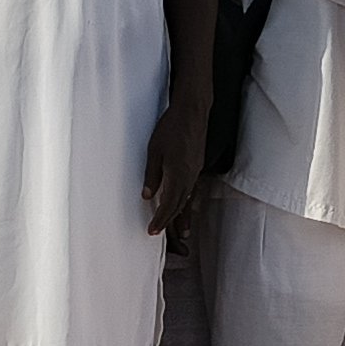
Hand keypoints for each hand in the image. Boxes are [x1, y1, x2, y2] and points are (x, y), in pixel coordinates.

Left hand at [142, 96, 208, 235]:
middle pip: (179, 206)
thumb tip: (147, 195)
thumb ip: (152, 176)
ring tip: (180, 232)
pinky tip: (185, 205)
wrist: (193, 112)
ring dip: (181, 216)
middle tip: (159, 233)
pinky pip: (192, 190)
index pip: (169, 205)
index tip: (152, 231)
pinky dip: (187, 202)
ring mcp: (195, 172)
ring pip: (187, 199)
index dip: (160, 220)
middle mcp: (189, 177)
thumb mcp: (155, 151)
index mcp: (177, 175)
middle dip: (169, 222)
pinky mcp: (197, 166)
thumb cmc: (172, 127)